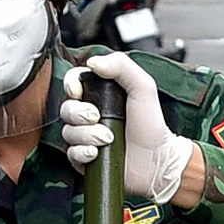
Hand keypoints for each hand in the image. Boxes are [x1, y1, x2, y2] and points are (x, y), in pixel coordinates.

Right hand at [55, 53, 192, 205]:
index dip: (71, 85)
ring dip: (87, 135)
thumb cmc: (152, 126)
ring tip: (108, 139)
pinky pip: (71, 153)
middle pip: (66, 108)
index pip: (73, 81)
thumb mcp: (143, 87)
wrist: (157, 161)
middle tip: (97, 118)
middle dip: (79, 113)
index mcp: (101, 93)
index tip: (78, 92)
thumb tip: (92, 62)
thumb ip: (122, 66)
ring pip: (68, 132)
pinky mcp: (84, 158)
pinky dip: (82, 152)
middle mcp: (90, 114)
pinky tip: (96, 153)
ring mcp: (86, 137)